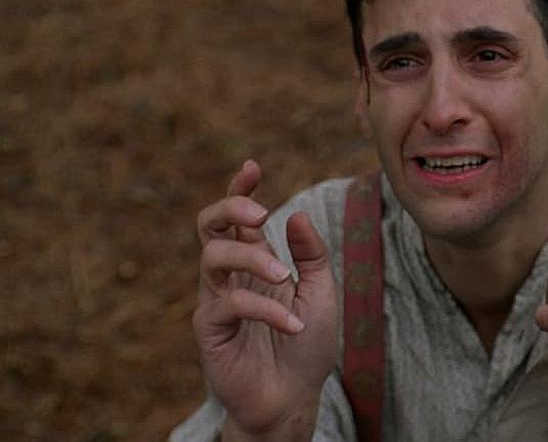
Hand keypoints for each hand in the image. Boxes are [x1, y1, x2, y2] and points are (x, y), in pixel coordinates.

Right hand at [193, 160, 337, 439]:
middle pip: (209, 225)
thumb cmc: (307, 345)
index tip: (252, 166)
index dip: (239, 188)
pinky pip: (230, 303)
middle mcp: (231, 275)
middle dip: (230, 206)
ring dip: (252, 258)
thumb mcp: (321, 292)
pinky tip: (294, 324)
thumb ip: (311, 254)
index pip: (238, 217)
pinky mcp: (210, 329)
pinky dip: (266, 309)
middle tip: (261, 211)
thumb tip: (296, 213)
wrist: (294, 399)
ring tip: (284, 275)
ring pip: (213, 256)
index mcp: (256, 261)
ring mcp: (216, 300)